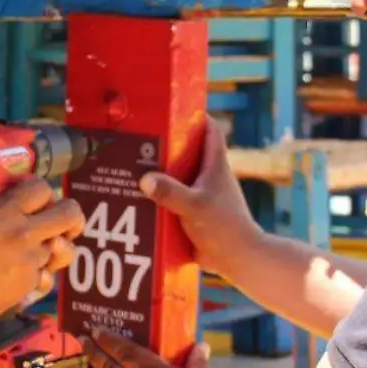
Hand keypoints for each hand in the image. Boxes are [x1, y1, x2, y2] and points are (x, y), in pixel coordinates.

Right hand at [0, 180, 84, 328]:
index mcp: (6, 213)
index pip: (42, 188)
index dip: (40, 189)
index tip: (32, 195)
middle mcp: (25, 234)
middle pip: (70, 214)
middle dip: (68, 212)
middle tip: (56, 216)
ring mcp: (32, 261)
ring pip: (66, 248)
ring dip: (56, 245)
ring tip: (43, 246)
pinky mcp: (30, 285)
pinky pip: (48, 275)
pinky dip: (40, 273)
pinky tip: (25, 273)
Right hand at [138, 124, 262, 281]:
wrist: (237, 259)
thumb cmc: (224, 227)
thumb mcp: (195, 206)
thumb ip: (170, 193)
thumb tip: (144, 180)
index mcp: (215, 166)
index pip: (210, 131)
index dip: (196, 117)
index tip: (175, 108)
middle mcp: (209, 177)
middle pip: (187, 153)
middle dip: (166, 146)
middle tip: (138, 140)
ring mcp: (201, 196)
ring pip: (178, 178)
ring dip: (159, 174)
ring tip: (129, 167)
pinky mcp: (193, 215)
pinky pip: (173, 200)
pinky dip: (158, 199)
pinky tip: (136, 201)